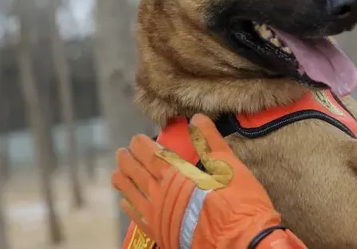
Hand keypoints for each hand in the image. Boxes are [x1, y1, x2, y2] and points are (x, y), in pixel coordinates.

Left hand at [112, 114, 295, 248]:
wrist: (240, 241)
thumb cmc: (238, 202)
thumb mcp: (228, 165)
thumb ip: (210, 141)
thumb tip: (198, 119)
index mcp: (176, 176)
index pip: (151, 156)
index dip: (142, 146)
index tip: (136, 139)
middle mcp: (161, 196)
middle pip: (138, 174)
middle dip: (129, 161)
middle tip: (121, 152)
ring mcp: (159, 217)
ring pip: (133, 195)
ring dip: (124, 182)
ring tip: (116, 174)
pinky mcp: (162, 233)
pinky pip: (138, 218)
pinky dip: (130, 208)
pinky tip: (125, 203)